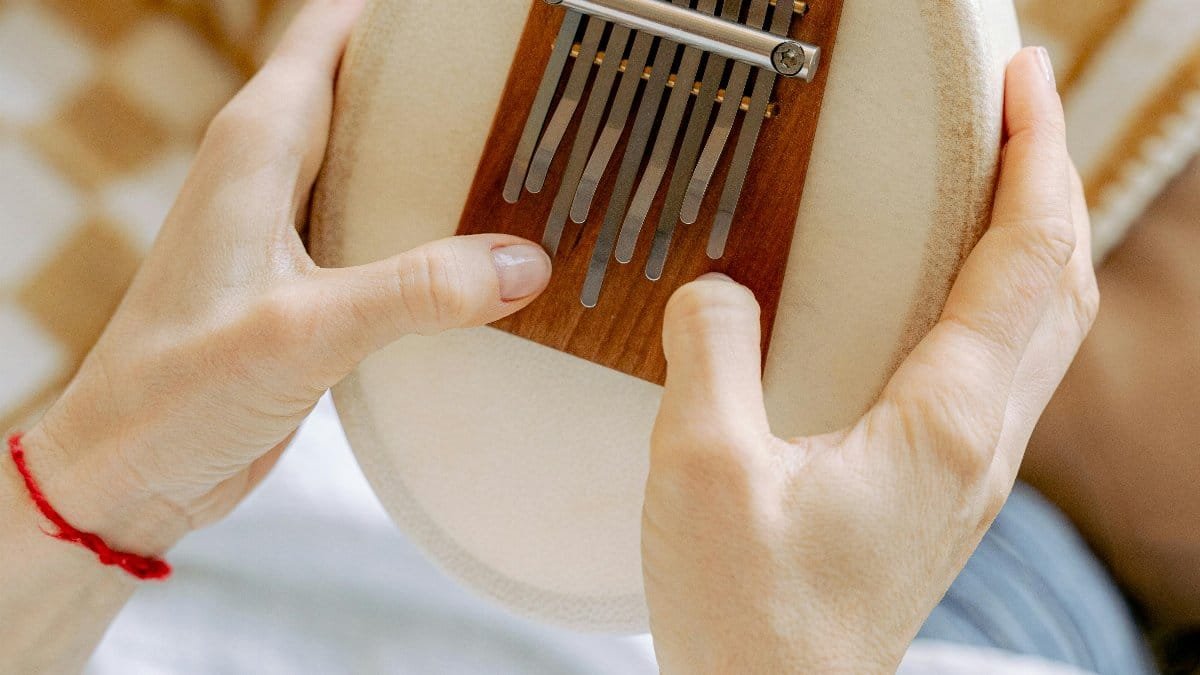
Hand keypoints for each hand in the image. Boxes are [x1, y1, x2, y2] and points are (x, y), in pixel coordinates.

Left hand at [17, 0, 550, 554]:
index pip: (334, 32)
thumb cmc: (176, 392)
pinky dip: (432, 228)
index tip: (487, 29)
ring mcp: (288, 224)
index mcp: (257, 145)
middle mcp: (270, 169)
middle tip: (536, 101)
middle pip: (369, 88)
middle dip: (446, 86)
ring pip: (379, 159)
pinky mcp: (307, 279)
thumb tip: (526, 262)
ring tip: (530, 170)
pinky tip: (484, 254)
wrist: (130, 471)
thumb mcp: (303, 332)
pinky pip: (381, 226)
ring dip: (444, 161)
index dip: (408, 21)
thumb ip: (415, 289)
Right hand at [641, 47, 1096, 672]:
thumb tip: (716, 290)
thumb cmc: (754, 615)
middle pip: (1059, 286)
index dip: (1034, 158)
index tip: (1022, 82)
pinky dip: (1004, 299)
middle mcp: (980, 441)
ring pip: (1043, 331)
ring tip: (1001, 179)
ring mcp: (970, 471)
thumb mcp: (703, 470)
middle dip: (1053, 181)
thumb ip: (711, 356)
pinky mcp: (942, 490)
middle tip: (1021, 109)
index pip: (1024, 259)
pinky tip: (956, 293)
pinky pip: (1004, 369)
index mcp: (943, 421)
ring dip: (1038, 239)